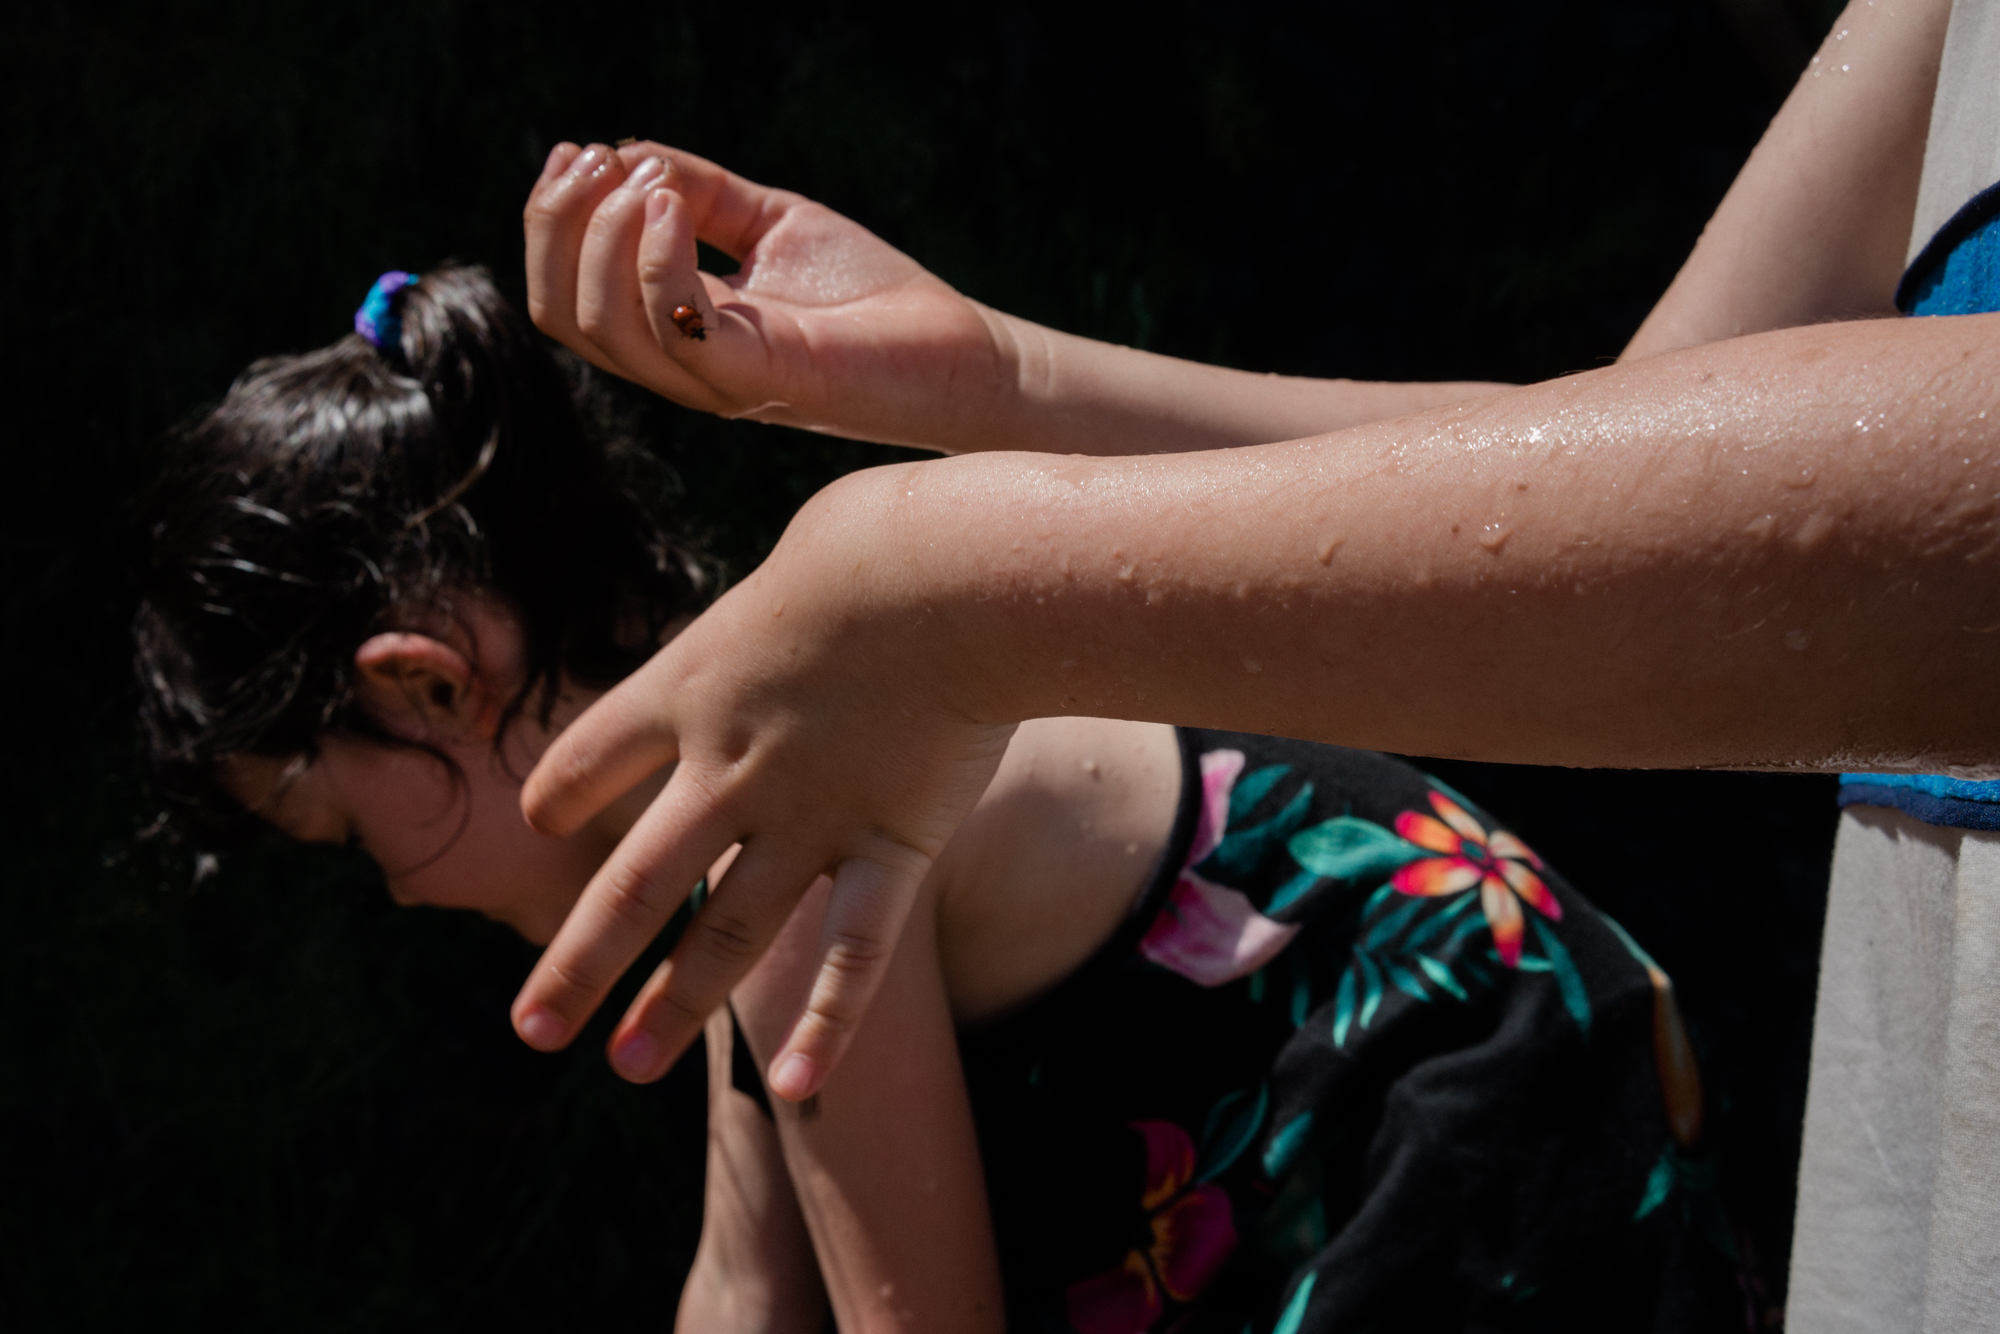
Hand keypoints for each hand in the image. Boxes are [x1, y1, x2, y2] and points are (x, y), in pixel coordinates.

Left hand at [510, 465, 1016, 1097]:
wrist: (946, 576)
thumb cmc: (881, 540)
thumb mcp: (802, 552)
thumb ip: (794, 597)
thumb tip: (828, 573)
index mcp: (690, 685)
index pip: (595, 752)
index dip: (564, 789)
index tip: (544, 819)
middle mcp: (728, 766)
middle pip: (634, 881)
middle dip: (580, 961)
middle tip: (533, 1028)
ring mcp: (806, 816)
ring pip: (726, 930)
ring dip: (673, 1003)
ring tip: (624, 1065)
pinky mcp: (891, 842)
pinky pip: (853, 949)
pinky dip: (828, 1019)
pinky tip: (796, 1082)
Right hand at [523, 140, 1011, 451]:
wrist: (955, 348)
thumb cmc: (867, 292)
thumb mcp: (767, 221)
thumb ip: (699, 192)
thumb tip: (626, 154)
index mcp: (671, 331)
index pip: (563, 297)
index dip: (547, 222)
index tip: (577, 152)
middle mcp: (680, 365)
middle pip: (560, 314)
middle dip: (556, 225)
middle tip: (600, 160)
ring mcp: (714, 379)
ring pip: (602, 327)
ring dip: (603, 236)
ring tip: (651, 182)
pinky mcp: (758, 379)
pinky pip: (675, 329)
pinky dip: (658, 257)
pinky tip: (673, 205)